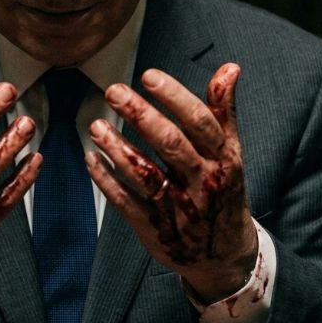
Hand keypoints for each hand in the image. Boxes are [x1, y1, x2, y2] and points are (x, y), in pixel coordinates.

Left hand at [85, 63, 257, 302]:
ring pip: (145, 176)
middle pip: (170, 145)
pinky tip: (91, 158)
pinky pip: (126, 202)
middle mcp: (202, 183)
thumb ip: (223, 111)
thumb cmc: (223, 189)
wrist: (224, 255)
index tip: (149, 75)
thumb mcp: (230, 152)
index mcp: (223, 160)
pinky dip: (106, 180)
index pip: (199, 123)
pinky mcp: (155, 229)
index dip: (175, 97)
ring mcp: (178, 209)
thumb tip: (230, 67)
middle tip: (113, 91)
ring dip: (117, 149)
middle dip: (141, 116)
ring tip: (95, 126)